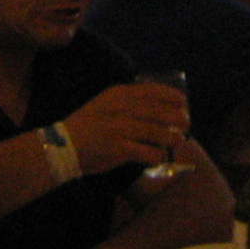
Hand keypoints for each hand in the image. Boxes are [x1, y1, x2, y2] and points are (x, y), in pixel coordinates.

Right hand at [62, 82, 189, 175]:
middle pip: (159, 111)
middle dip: (177, 118)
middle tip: (186, 124)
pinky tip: (158, 157)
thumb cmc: (89, 125)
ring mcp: (120, 128)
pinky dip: (157, 155)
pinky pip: (148, 152)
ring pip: (157, 132)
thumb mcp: (106, 104)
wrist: (63, 145)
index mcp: (118, 94)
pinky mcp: (119, 149)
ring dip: (171, 138)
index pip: (152, 91)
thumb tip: (159, 108)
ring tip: (177, 141)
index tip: (183, 102)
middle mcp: (121, 108)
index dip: (172, 97)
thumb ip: (128, 103)